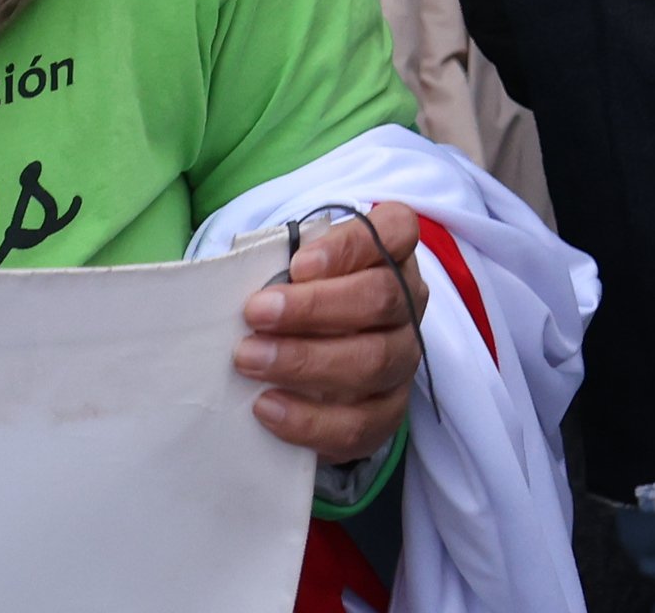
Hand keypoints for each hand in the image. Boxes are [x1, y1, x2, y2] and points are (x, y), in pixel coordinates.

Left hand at [236, 201, 426, 462]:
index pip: (395, 231)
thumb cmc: (305, 295)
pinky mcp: (388, 412)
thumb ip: (284, 264)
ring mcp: (403, 359)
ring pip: (373, 362)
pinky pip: (358, 424)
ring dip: (304, 361)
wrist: (321, 354)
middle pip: (381, 298)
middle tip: (256, 313)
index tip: (297, 264)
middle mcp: (407, 303)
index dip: (349, 246)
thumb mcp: (299, 266)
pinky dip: (309, 419)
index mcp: (392, 253)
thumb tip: (246, 285)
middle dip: (313, 307)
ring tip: (250, 359)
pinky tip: (267, 406)